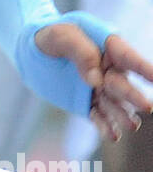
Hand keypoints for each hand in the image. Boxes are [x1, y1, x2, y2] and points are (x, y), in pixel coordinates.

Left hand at [34, 23, 152, 142]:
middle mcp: (109, 69)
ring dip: (123, 114)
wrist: (30, 50)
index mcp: (107, 46)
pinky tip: (113, 136)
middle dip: (133, 95)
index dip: (144, 67)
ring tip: (132, 125)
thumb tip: (95, 78)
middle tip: (147, 106)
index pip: (128, 56)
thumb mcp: (60, 35)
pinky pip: (99, 116)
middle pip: (122, 83)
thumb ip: (79, 50)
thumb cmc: (50, 35)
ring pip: (114, 103)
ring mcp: (99, 88)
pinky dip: (106, 126)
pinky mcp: (88, 103)